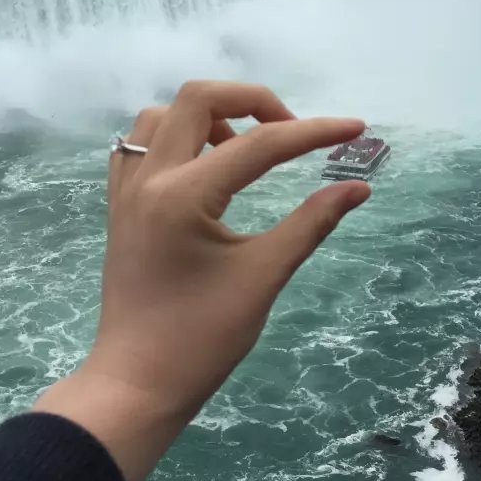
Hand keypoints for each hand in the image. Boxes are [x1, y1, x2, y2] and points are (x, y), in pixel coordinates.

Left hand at [34, 80, 369, 480]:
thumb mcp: (263, 277)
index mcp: (183, 196)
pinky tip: (203, 164)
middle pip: (197, 98)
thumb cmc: (201, 339)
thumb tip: (359, 188)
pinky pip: (141, 145)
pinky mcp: (120, 205)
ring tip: (245, 149)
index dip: (312, 132)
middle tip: (290, 134)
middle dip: (253, 101)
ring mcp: (127, 189)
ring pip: (163, 116)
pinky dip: (175, 137)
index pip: (258, 145)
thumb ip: (311, 223)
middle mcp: (148, 179)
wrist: (137, 382)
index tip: (355, 128)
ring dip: (210, 116)